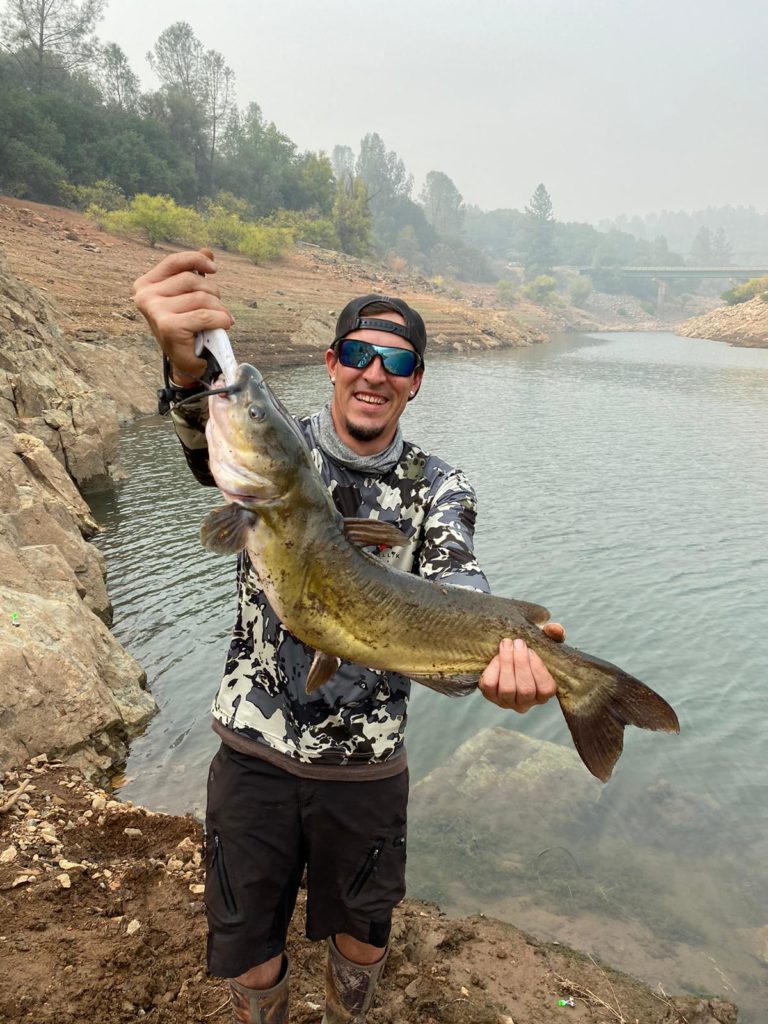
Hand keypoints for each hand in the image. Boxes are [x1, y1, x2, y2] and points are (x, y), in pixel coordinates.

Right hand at [132, 248, 234, 384]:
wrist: (184, 362)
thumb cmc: (185, 326)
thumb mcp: (186, 297)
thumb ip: (193, 273)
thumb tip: (206, 251)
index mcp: (146, 284)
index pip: (174, 262)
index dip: (196, 260)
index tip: (214, 269)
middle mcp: (146, 296)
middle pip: (192, 280)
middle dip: (213, 293)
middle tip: (217, 309)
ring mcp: (155, 311)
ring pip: (201, 298)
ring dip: (218, 309)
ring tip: (219, 320)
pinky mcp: (169, 327)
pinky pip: (204, 315)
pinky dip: (219, 319)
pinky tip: (223, 325)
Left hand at [479, 635, 559, 711]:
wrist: (506, 652)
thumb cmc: (529, 651)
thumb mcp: (544, 641)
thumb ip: (554, 634)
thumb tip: (554, 628)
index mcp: (543, 694)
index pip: (546, 689)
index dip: (538, 669)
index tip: (531, 650)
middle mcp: (526, 703)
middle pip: (526, 689)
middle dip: (521, 663)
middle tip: (518, 642)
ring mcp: (507, 702)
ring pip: (507, 689)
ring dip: (507, 663)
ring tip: (506, 644)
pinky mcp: (490, 696)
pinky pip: (490, 685)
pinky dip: (493, 668)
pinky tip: (496, 656)